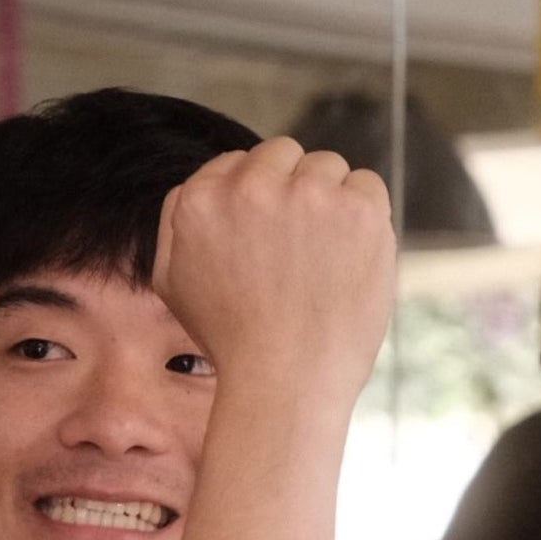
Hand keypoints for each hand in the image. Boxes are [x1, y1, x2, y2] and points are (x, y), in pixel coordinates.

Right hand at [152, 137, 394, 412]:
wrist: (285, 384)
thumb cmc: (232, 343)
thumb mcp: (174, 285)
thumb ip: (176, 225)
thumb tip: (198, 188)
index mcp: (198, 201)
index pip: (237, 164)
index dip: (257, 201)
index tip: (266, 241)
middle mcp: (250, 186)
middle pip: (283, 155)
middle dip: (291, 192)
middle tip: (295, 255)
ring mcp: (309, 193)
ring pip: (327, 168)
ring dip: (328, 205)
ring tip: (320, 265)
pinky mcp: (357, 208)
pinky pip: (366, 186)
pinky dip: (363, 219)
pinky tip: (346, 262)